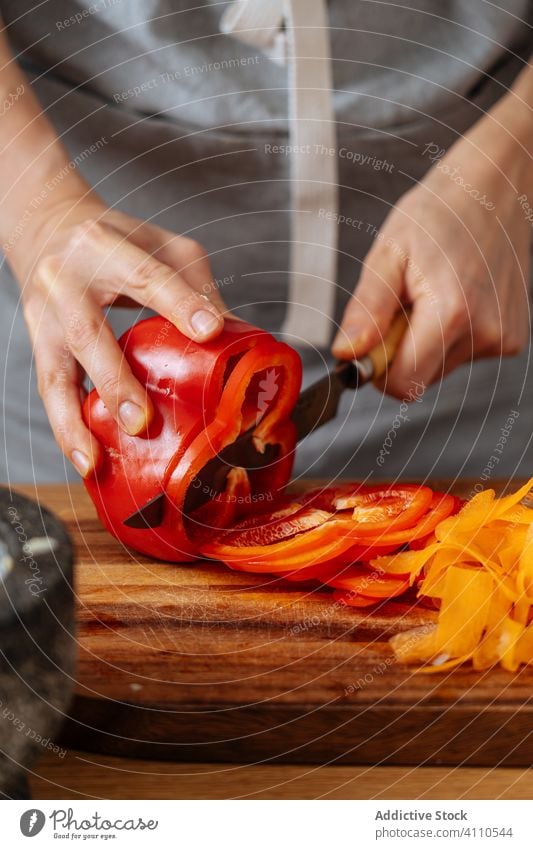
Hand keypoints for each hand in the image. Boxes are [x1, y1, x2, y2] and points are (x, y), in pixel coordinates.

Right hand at [16, 197, 227, 476]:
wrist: (45, 228)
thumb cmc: (114, 241)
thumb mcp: (159, 247)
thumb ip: (195, 286)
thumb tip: (235, 338)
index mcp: (105, 247)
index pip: (146, 277)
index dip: (180, 304)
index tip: (211, 331)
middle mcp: (66, 281)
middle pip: (88, 333)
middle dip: (115, 380)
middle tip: (142, 421)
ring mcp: (45, 316)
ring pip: (55, 373)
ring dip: (74, 421)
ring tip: (95, 460)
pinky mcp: (37, 343)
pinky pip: (49, 391)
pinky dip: (66, 427)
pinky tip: (86, 459)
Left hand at [332, 115, 531, 398]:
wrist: (495, 189)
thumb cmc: (439, 213)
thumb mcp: (388, 253)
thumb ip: (367, 309)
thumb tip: (348, 354)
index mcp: (452, 312)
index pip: (402, 384)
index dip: (377, 369)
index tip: (371, 340)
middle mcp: (484, 333)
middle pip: (419, 380)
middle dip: (400, 351)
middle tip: (403, 303)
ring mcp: (503, 338)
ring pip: (438, 369)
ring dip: (424, 341)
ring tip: (431, 294)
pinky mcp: (511, 338)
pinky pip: (461, 355)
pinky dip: (449, 335)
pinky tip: (455, 296)